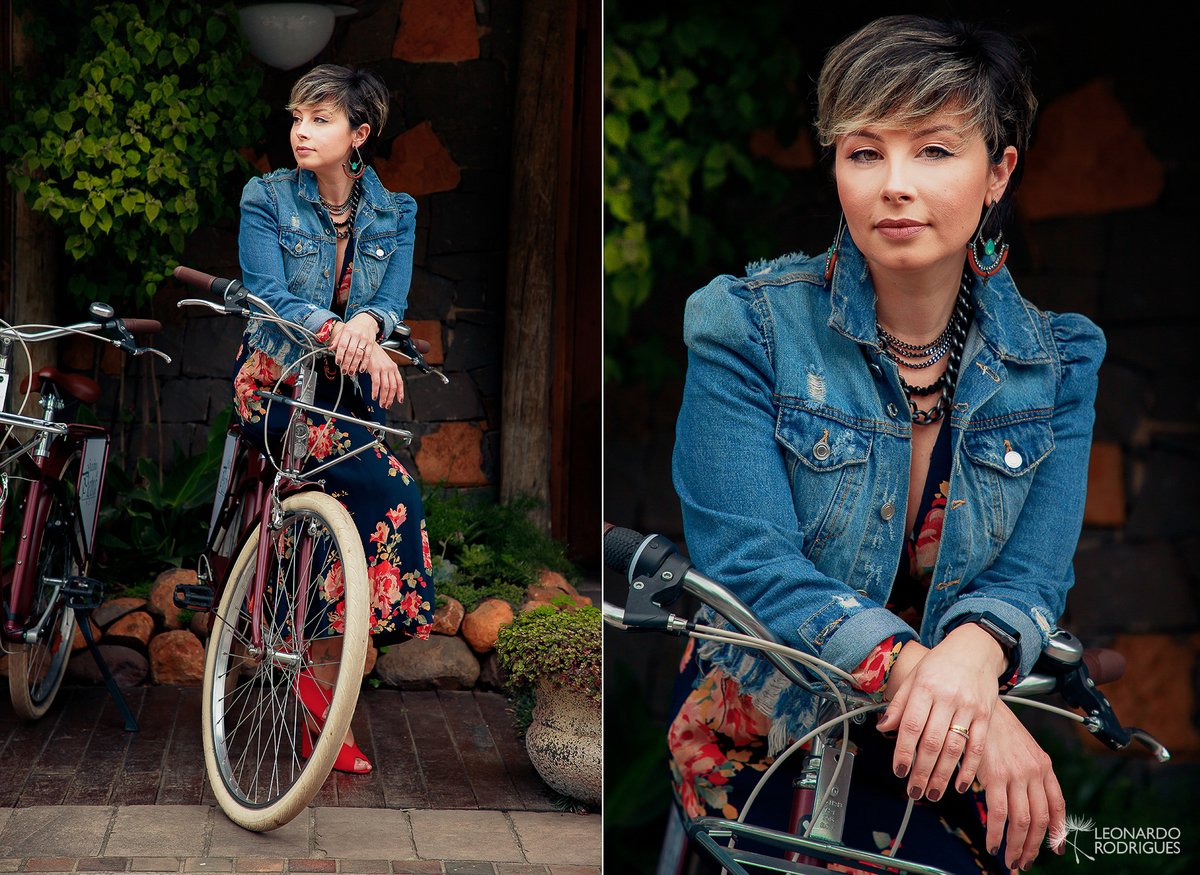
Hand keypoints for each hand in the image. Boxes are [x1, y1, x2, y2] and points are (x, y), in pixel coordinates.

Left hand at [327, 312, 378, 375]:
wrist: (366, 320)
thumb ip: (337, 339)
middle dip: (346, 363)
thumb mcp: (343, 330)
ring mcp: (364, 339)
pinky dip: (364, 363)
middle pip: (350, 351)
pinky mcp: (371, 343)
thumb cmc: (353, 326)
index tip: (338, 362)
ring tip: (351, 372)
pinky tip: (361, 369)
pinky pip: (368, 355)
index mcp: (348, 331)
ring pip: (359, 354)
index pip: (342, 345)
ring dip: (354, 365)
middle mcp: (356, 335)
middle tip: (343, 371)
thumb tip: (330, 348)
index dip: (339, 355)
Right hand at [364, 344, 403, 408]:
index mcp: (394, 367)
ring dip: (383, 397)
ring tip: (381, 404)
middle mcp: (390, 368)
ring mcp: (383, 369)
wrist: (369, 345)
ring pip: (386, 387)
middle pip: (393, 387)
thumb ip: (388, 372)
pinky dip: (375, 392)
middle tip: (387, 405)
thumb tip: (388, 383)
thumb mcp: (385, 363)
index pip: (400, 382)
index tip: (399, 400)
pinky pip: (376, 383)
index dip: (400, 393)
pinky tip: (374, 397)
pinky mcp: (375, 369)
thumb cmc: (375, 354)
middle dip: (390, 398)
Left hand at [877, 624, 1007, 801]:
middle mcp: (947, 698)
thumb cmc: (939, 664)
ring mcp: (968, 708)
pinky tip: (961, 784)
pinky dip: (969, 769)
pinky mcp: (985, 715)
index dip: (904, 751)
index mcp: (925, 688)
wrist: (973, 650)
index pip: (911, 725)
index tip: (899, 770)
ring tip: (933, 793)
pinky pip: (977, 747)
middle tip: (914, 791)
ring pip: (954, 748)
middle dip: (922, 771)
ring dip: (942, 775)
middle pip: (932, 742)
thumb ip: (899, 705)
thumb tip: (883, 728)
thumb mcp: (913, 678)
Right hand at [976, 701, 1064, 871]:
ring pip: (1022, 821)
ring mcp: (1016, 774)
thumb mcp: (1020, 747)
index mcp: (1044, 765)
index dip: (1057, 831)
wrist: (979, 705)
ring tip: (1008, 859)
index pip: (1058, 806)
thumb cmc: (995, 726)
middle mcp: (1034, 771)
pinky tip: (992, 842)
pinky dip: (996, 834)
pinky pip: (999, 814)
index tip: (1054, 849)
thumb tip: (1028, 797)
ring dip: (1016, 846)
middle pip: (1040, 820)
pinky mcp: (995, 775)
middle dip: (1033, 847)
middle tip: (1023, 861)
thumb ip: (1028, 772)